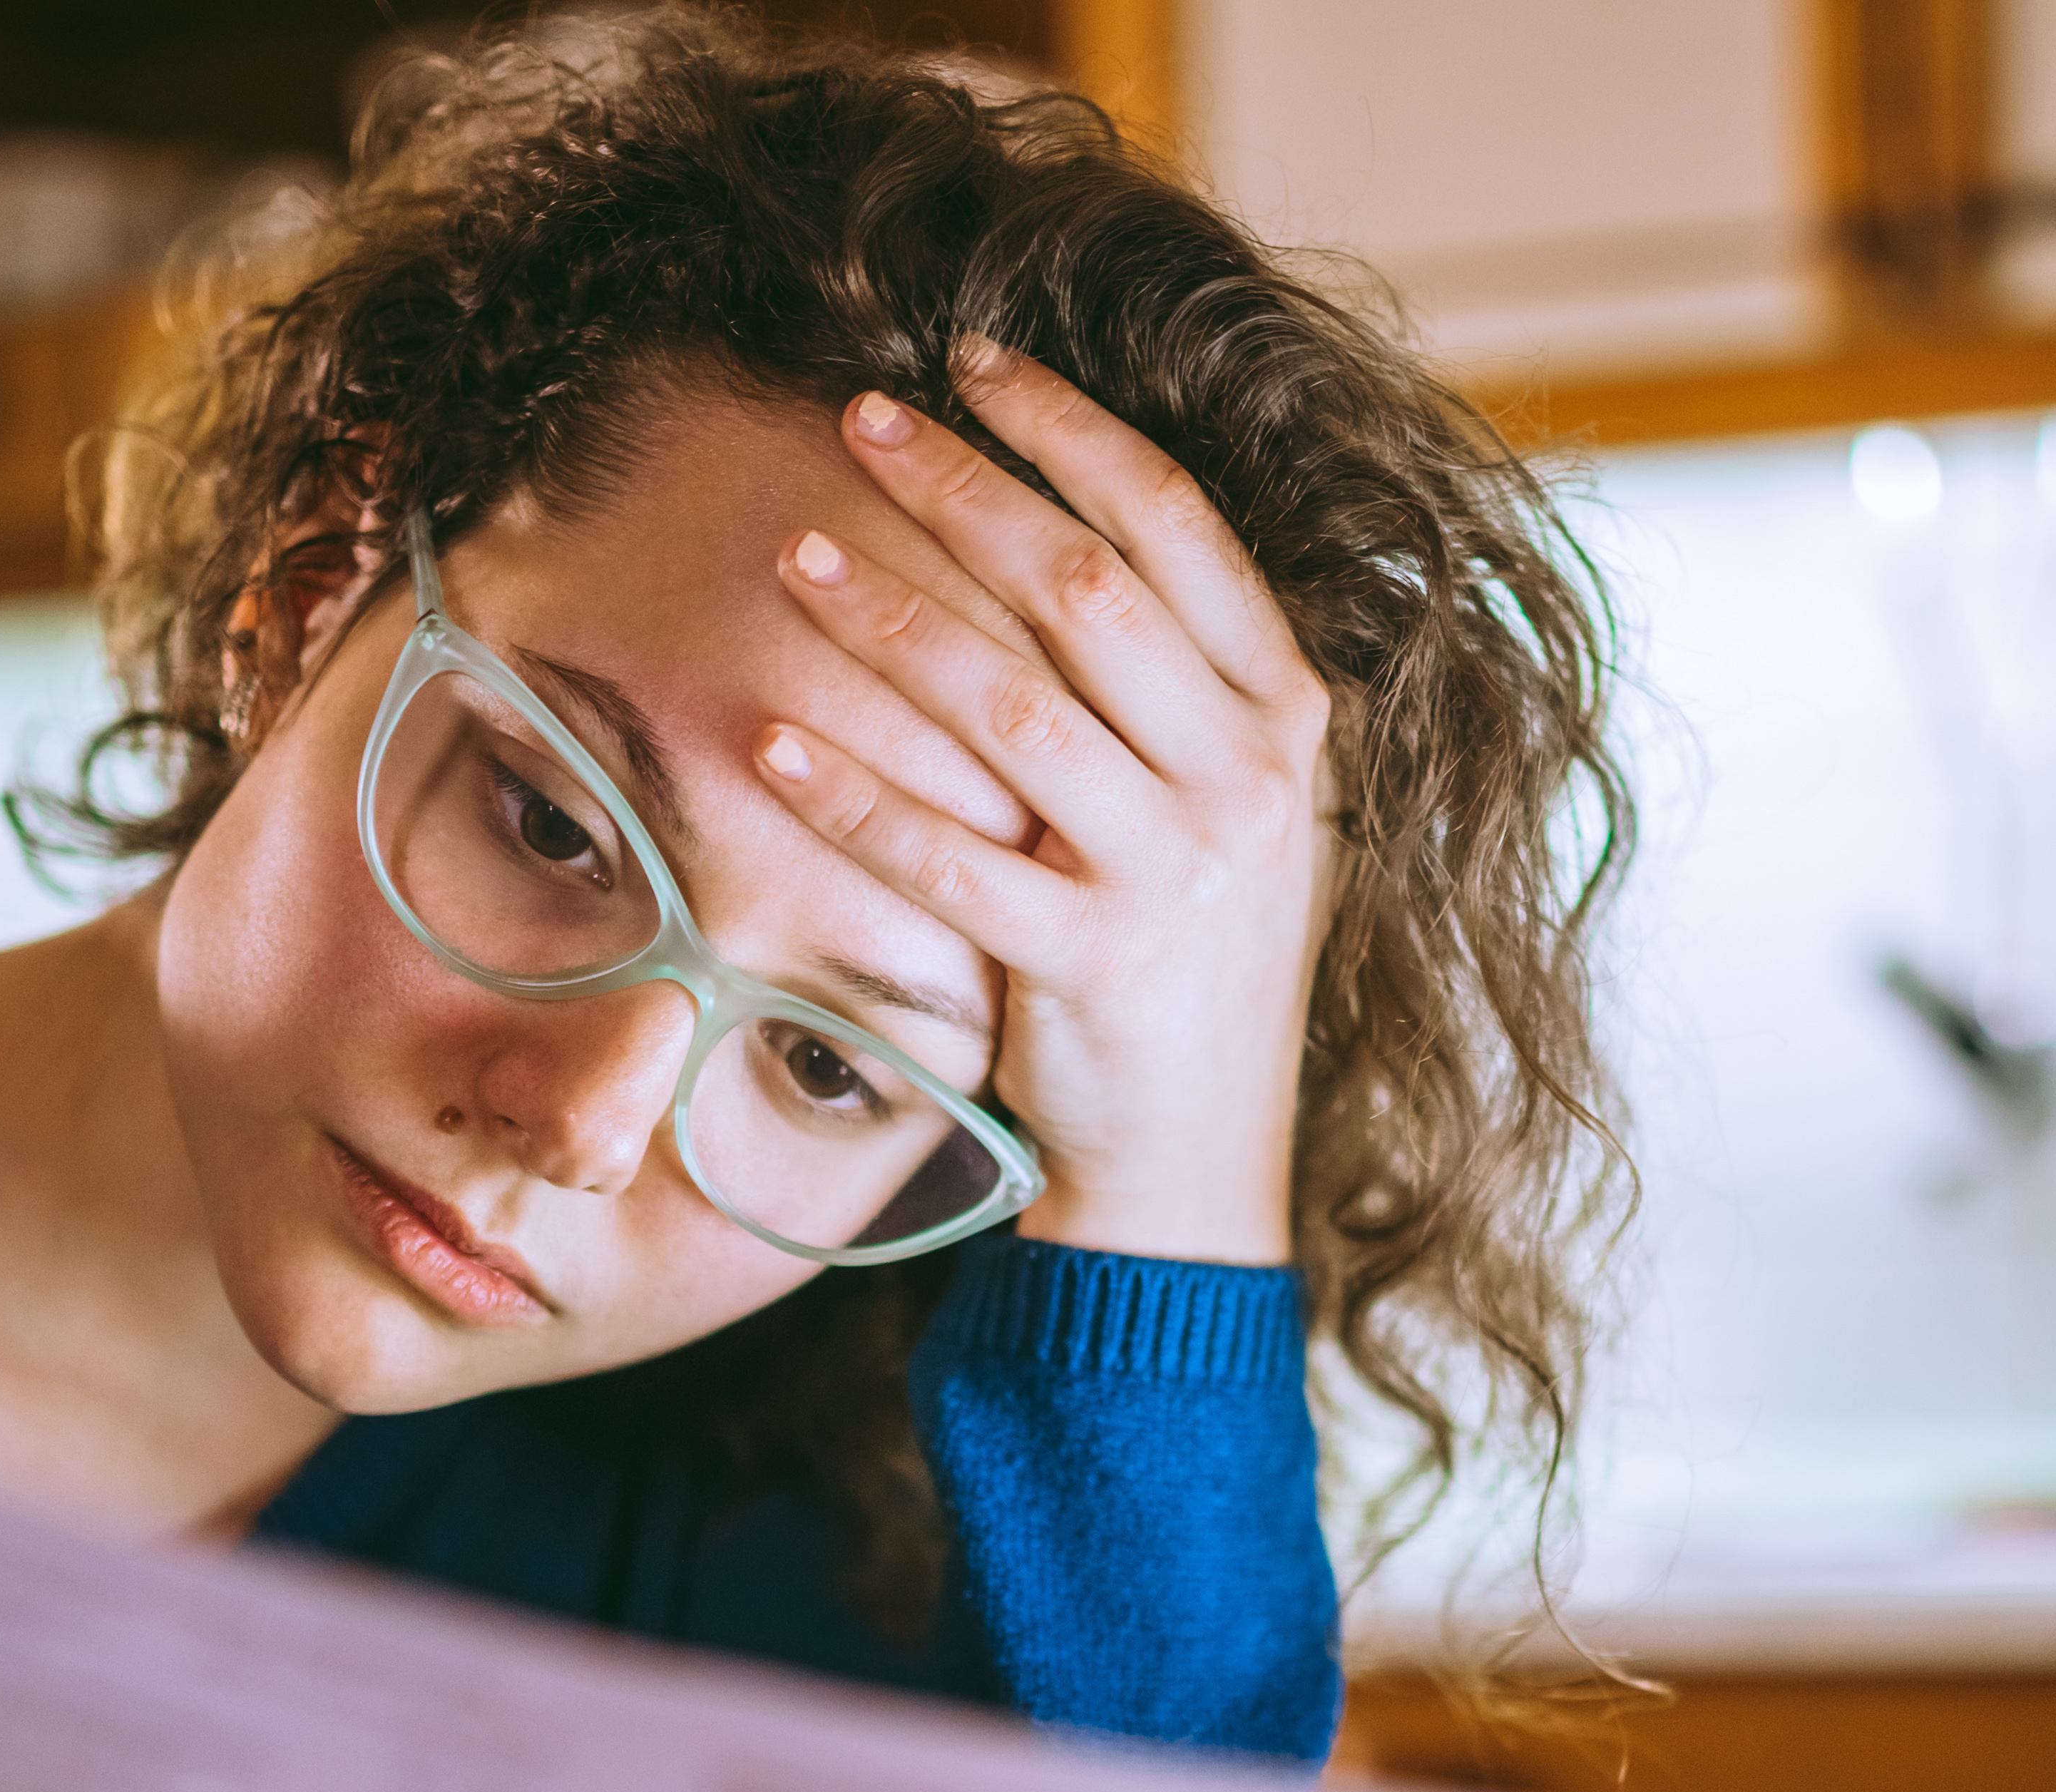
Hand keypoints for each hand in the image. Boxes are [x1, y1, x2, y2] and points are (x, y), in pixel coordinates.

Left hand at [759, 339, 1329, 1267]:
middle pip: (1087, 589)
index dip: (1069, 432)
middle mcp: (1246, 783)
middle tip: (858, 420)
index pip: (1176, 528)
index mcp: (1286, 719)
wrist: (1200, 1164)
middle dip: (965, 489)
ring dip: (891, 621)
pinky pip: (951, 860)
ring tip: (794, 556)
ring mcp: (1177, 876)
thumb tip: (1054, 527)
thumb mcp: (1226, 808)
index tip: (971, 364)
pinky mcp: (1094, 968)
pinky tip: (769, 741)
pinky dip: (854, 797)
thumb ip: (1173, 685)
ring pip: (1014, 708)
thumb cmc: (1186, 964)